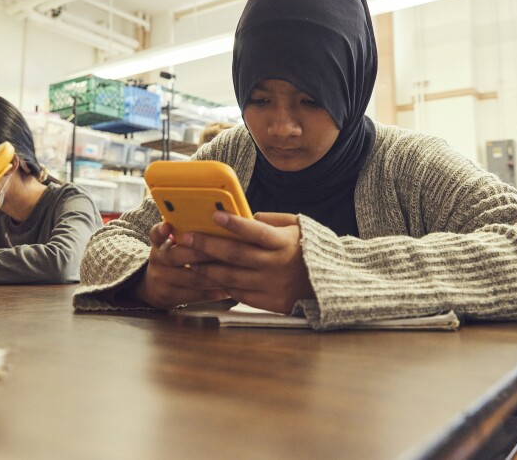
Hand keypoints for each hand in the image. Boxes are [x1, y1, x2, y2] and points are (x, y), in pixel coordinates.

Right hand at [133, 221, 230, 309]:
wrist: (153, 287)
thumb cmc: (174, 260)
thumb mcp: (173, 245)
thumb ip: (189, 235)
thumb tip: (219, 221)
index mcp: (160, 244)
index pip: (156, 234)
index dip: (161, 230)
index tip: (167, 226)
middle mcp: (158, 261)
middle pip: (178, 256)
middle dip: (202, 253)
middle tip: (224, 249)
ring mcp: (162, 280)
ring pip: (190, 278)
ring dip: (214, 275)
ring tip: (233, 272)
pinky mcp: (170, 297)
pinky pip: (194, 295)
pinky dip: (212, 293)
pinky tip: (227, 290)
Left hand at [177, 211, 313, 313]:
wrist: (330, 284)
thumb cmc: (310, 249)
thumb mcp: (298, 227)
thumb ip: (273, 220)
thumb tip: (249, 215)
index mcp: (283, 243)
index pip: (255, 231)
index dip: (234, 223)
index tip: (214, 214)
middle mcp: (275, 265)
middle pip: (235, 255)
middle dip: (207, 245)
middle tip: (186, 237)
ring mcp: (271, 285)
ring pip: (231, 277)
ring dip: (206, 268)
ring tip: (189, 259)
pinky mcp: (268, 302)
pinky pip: (238, 293)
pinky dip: (220, 285)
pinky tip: (207, 276)